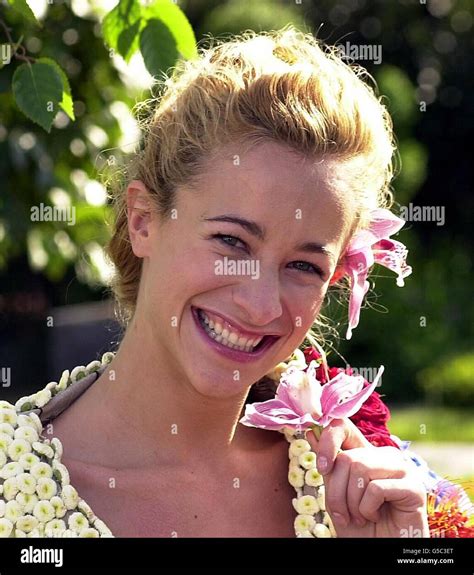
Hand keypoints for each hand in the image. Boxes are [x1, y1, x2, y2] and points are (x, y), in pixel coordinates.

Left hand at [306, 418, 429, 537]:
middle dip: (337, 492)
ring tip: (360, 517)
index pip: (343, 426)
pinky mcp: (414, 486)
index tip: (322, 467)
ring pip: (359, 468)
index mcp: (367, 453)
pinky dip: (368, 508)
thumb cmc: (360, 526)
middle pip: (346, 457)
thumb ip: (329, 465)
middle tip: (344, 515)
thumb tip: (311, 432)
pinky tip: (377, 516)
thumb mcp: (337, 494)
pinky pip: (376, 488)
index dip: (328, 439)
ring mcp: (402, 468)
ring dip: (352, 502)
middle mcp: (385, 455)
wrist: (382, 552)